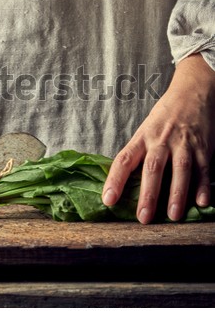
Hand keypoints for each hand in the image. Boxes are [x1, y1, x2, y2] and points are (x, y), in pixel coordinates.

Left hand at [102, 54, 214, 223]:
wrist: (192, 93)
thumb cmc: (164, 116)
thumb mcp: (145, 129)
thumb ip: (138, 153)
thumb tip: (123, 182)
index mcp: (142, 137)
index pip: (124, 160)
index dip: (115, 180)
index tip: (108, 200)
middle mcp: (161, 140)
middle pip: (152, 168)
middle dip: (148, 194)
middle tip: (143, 217)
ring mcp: (183, 143)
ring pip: (180, 169)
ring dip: (176, 193)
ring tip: (172, 215)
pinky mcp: (203, 147)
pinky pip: (203, 168)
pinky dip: (204, 185)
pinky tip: (201, 201)